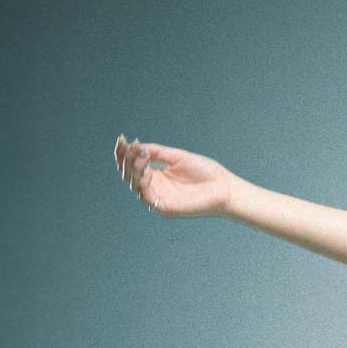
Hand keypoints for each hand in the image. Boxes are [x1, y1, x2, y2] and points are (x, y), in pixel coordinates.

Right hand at [113, 134, 233, 218]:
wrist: (225, 188)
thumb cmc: (205, 172)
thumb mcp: (177, 157)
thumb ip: (157, 152)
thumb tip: (136, 145)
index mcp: (158, 174)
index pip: (133, 164)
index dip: (124, 153)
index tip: (121, 139)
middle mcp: (156, 187)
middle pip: (129, 174)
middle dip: (126, 159)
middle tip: (129, 147)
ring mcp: (160, 198)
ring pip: (135, 185)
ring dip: (134, 169)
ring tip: (142, 157)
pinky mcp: (166, 208)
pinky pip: (146, 197)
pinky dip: (142, 184)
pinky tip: (147, 171)